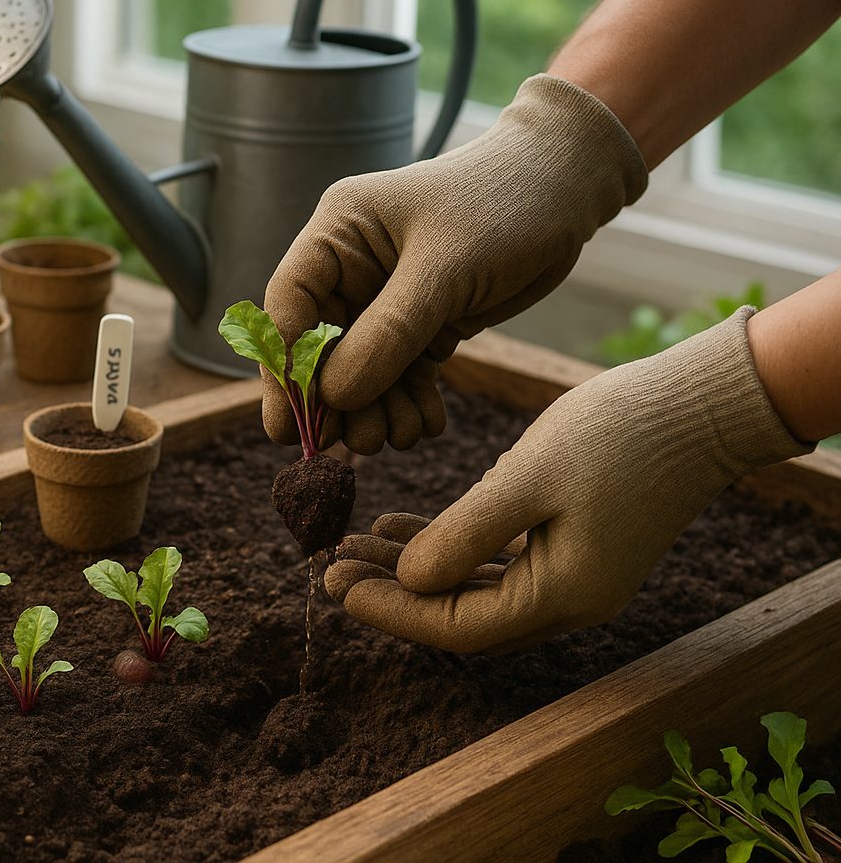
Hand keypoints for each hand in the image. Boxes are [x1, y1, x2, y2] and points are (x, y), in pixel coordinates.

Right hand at [262, 74, 646, 454]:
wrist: (566, 189)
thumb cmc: (503, 204)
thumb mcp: (445, 270)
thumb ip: (388, 333)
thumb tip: (333, 396)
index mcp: (338, 233)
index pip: (289, 306)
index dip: (285, 366)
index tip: (292, 423)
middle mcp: (351, 267)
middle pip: (318, 348)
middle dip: (334, 400)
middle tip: (352, 444)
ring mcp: (385, 297)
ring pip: (360, 369)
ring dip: (374, 409)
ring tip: (398, 437)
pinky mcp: (424, 320)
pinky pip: (401, 373)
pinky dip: (409, 402)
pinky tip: (426, 425)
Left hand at [325, 308, 808, 652]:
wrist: (703, 403)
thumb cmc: (620, 433)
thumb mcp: (529, 477)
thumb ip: (466, 534)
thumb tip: (409, 581)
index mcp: (562, 595)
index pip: (457, 628)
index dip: (392, 611)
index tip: (334, 585)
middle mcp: (570, 599)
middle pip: (461, 616)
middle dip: (393, 593)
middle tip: (328, 566)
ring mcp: (576, 574)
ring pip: (475, 588)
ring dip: (415, 570)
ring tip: (352, 544)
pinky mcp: (577, 543)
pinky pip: (498, 563)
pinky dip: (449, 549)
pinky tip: (402, 528)